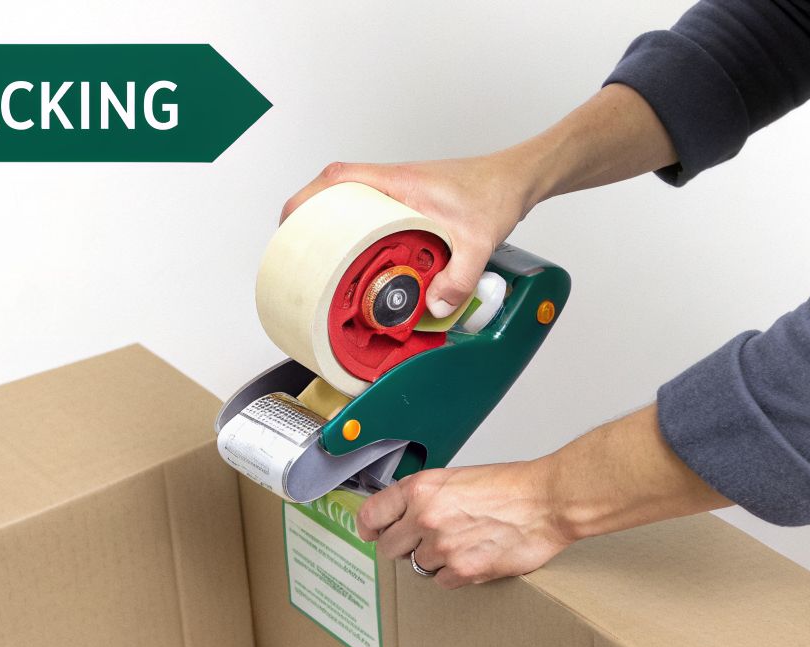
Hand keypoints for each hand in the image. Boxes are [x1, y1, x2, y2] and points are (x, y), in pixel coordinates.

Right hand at [280, 155, 536, 317]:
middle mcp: (393, 184)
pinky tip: (361, 259)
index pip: (338, 178)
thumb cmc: (496, 193)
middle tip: (298, 249)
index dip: (307, 199)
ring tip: (321, 258)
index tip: (291, 222)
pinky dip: (356, 232)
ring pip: (350, 203)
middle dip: (310, 217)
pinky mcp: (407, 205)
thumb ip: (459, 277)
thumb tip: (433, 305)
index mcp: (398, 182)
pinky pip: (369, 215)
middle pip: (333, 191)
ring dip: (332, 225)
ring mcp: (398, 193)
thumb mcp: (479, 241)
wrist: (518, 180)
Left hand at [357, 460, 572, 588]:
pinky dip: (455, 574)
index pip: (371, 515)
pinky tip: (473, 556)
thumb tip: (402, 515)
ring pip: (418, 566)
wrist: (547, 501)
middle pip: (389, 547)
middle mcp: (425, 518)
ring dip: (435, 560)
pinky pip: (442, 582)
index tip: (371, 532)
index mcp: (421, 489)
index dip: (369, 527)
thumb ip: (424, 497)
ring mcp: (443, 547)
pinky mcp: (463, 571)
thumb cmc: (510, 487)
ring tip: (462, 542)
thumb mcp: (455, 478)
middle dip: (403, 546)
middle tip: (424, 540)